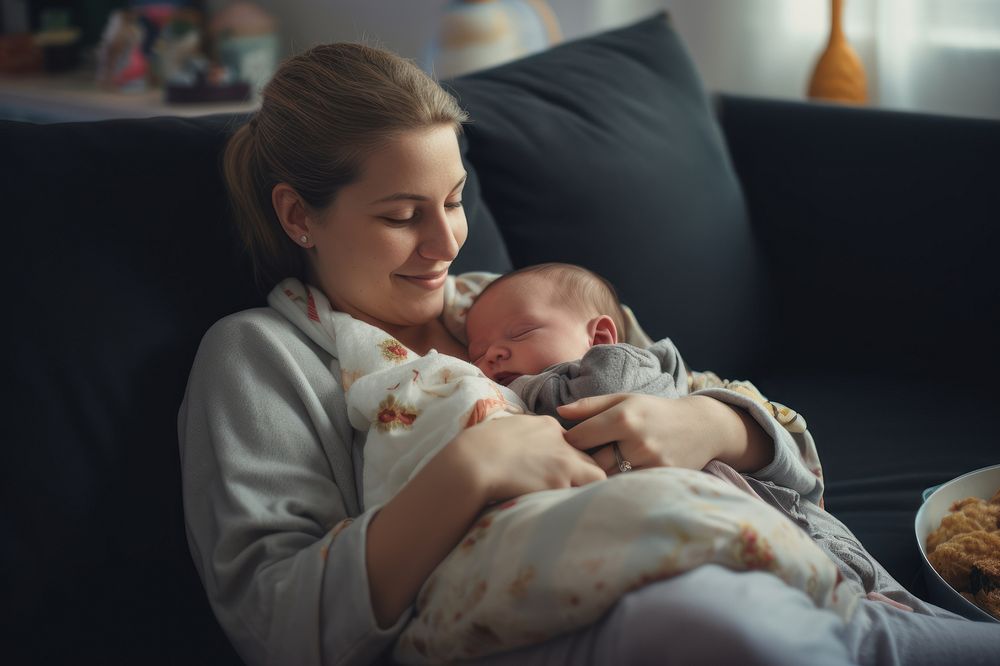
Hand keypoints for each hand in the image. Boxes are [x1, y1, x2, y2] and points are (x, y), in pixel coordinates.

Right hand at [447, 414, 606, 501]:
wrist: (474, 461)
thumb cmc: (482, 446)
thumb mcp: (511, 428)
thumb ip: (530, 435)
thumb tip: (532, 445)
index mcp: (549, 426)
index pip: (576, 443)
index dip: (572, 460)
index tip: (563, 473)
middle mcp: (562, 442)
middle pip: (591, 459)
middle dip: (586, 475)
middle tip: (575, 490)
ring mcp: (564, 463)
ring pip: (596, 478)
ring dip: (586, 489)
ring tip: (574, 503)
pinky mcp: (559, 485)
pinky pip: (578, 496)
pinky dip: (572, 503)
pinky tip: (562, 511)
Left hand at [558, 393, 754, 474]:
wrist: (701, 426)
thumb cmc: (655, 411)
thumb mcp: (624, 399)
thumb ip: (590, 405)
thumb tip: (559, 412)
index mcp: (623, 417)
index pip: (580, 437)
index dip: (569, 443)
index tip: (566, 445)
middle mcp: (636, 440)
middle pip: (592, 462)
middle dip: (581, 463)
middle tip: (573, 464)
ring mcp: (650, 462)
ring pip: (609, 478)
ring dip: (598, 477)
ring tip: (592, 473)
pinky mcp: (661, 478)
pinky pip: (628, 487)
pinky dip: (617, 485)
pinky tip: (614, 481)